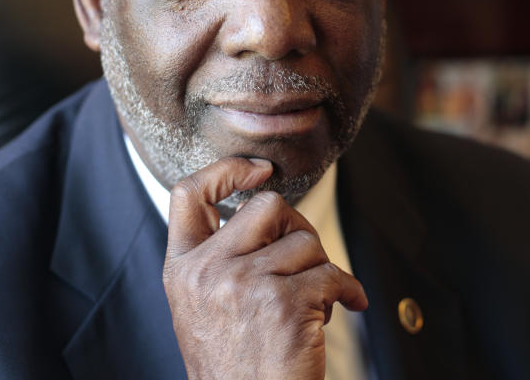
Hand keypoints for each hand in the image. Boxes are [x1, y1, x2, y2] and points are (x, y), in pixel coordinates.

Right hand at [162, 158, 368, 379]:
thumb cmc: (235, 365)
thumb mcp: (202, 307)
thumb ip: (218, 258)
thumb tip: (264, 205)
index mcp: (181, 270)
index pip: (188, 193)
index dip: (226, 170)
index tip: (260, 171)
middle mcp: (207, 272)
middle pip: (267, 206)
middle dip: (297, 227)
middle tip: (305, 259)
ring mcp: (244, 285)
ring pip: (305, 241)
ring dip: (321, 268)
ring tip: (315, 301)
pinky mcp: (284, 303)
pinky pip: (332, 274)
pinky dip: (348, 290)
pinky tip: (348, 306)